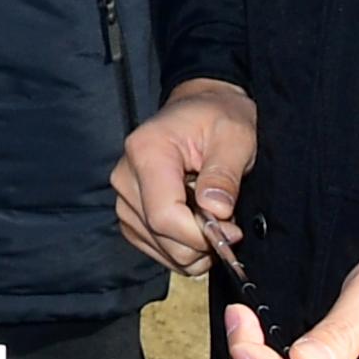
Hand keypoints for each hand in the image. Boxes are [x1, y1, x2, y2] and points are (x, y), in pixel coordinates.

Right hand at [114, 76, 258, 273]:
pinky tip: (195, 223)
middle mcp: (126, 176)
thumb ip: (224, 173)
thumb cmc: (217, 118)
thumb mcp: (234, 137)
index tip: (232, 230)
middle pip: (162, 237)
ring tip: (209, 214)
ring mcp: (124, 197)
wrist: (201, 109)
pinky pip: (155, 249)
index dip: (200, 235)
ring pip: (160, 249)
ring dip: (194, 245)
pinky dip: (182, 247)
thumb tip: (217, 211)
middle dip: (201, 242)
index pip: (164, 216)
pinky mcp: (129, 213)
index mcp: (146, 151)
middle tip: (227, 220)